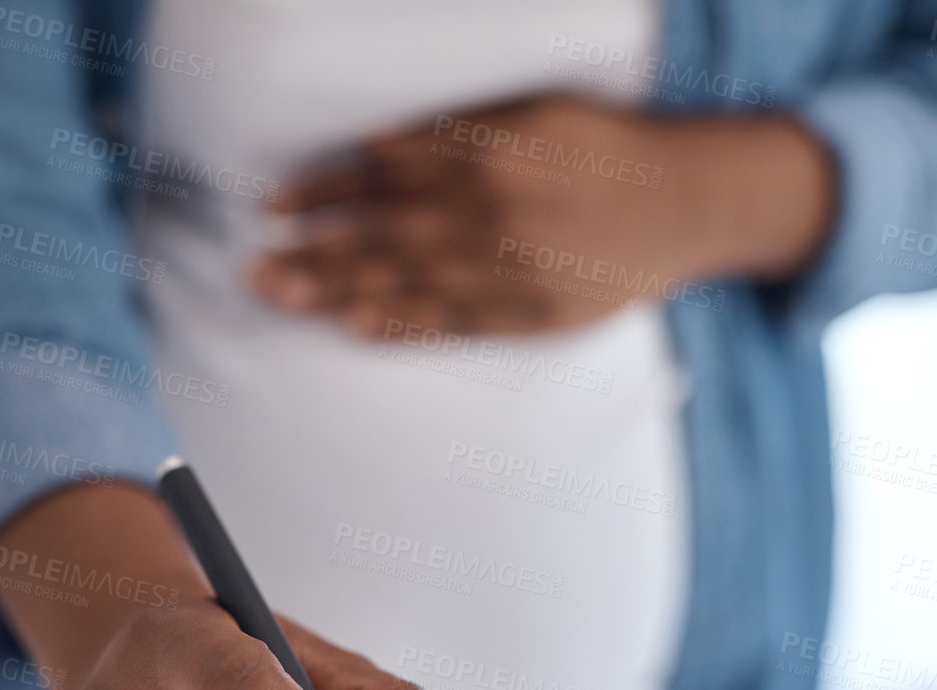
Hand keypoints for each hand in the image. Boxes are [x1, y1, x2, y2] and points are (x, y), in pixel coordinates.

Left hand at [250, 98, 835, 337]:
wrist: (684, 203)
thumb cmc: (601, 149)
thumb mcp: (529, 115)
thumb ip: (454, 131)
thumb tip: (373, 145)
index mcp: (488, 153)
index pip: (385, 175)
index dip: (322, 190)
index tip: (270, 205)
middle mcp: (492, 211)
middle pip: (382, 234)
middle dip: (311, 252)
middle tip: (252, 271)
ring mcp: (511, 267)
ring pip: (408, 281)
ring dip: (338, 290)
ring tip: (282, 297)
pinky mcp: (531, 311)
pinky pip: (456, 321)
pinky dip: (402, 325)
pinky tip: (354, 328)